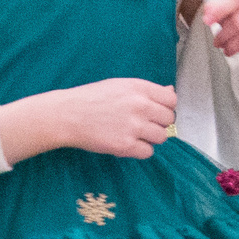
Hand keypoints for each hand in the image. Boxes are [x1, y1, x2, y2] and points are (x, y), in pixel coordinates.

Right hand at [17, 77, 174, 159]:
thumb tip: (170, 92)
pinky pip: (148, 152)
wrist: (67, 114)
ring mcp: (133, 126)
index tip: (155, 112)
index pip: (171, 100)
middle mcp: (140, 105)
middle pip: (169, 119)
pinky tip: (129, 144)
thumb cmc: (91, 98)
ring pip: (161, 137)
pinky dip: (140, 150)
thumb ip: (147, 90)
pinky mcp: (125, 145)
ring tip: (135, 135)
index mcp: (139, 88)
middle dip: (159, 123)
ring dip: (151, 138)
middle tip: (144, 125)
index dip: (165, 107)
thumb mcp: (120, 85)